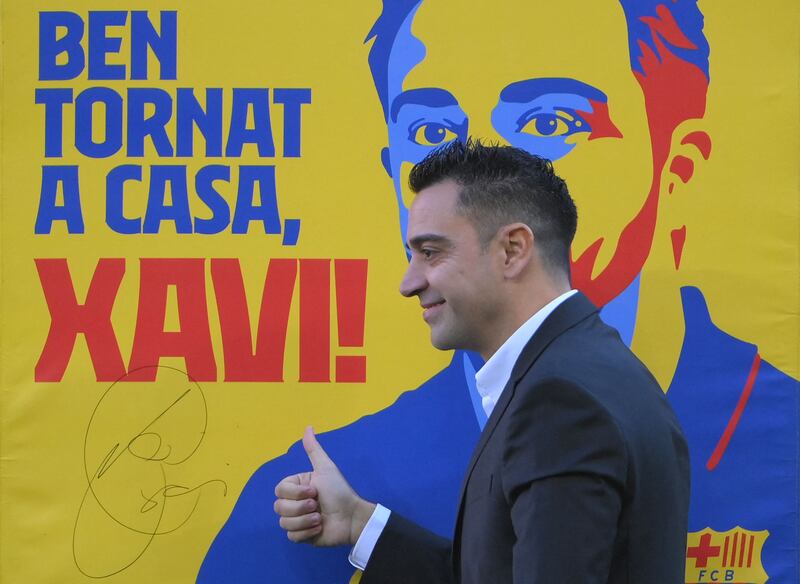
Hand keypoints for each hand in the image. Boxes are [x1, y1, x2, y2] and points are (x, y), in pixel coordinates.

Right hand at [274, 426, 375, 545]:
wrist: (351, 517)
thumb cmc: (339, 491)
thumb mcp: (325, 468)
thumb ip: (314, 450)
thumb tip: (308, 426)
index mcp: (296, 487)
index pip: (279, 490)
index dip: (295, 493)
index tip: (313, 491)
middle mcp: (294, 502)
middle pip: (279, 507)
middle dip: (300, 507)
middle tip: (317, 505)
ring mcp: (296, 520)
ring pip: (284, 522)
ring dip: (305, 520)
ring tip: (320, 518)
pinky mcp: (301, 536)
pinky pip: (291, 537)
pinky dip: (306, 533)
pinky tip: (319, 527)